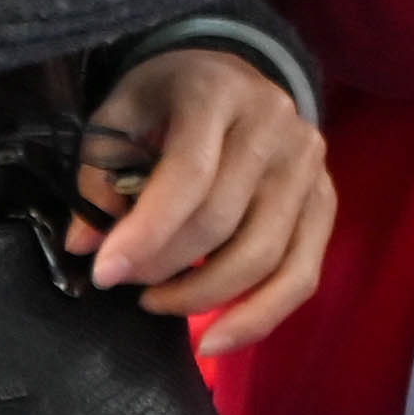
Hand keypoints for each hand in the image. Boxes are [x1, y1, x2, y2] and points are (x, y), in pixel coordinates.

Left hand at [79, 46, 333, 353]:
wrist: (236, 74)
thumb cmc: (168, 99)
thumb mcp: (120, 114)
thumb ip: (99, 175)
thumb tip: (87, 246)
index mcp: (219, 92)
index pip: (189, 173)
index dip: (147, 231)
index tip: (105, 274)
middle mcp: (276, 125)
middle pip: (224, 220)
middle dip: (165, 267)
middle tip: (126, 283)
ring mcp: (309, 165)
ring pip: (264, 255)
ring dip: (202, 297)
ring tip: (158, 302)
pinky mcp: (326, 200)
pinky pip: (301, 273)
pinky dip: (259, 317)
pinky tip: (215, 340)